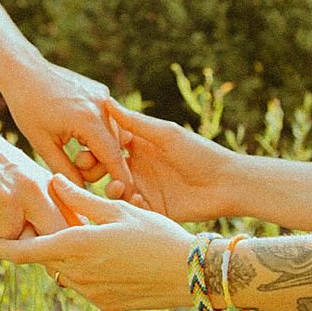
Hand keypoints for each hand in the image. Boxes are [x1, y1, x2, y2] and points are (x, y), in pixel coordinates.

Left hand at [0, 61, 134, 193]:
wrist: (23, 70)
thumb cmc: (27, 107)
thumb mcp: (43, 144)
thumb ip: (65, 170)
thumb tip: (81, 193)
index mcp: (89, 120)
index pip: (112, 158)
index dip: (119, 179)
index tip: (124, 196)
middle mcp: (103, 105)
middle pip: (115, 148)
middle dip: (100, 164)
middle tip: (76, 165)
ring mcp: (104, 96)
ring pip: (114, 134)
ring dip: (100, 148)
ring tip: (76, 151)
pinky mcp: (101, 91)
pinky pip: (109, 119)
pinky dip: (99, 133)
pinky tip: (79, 134)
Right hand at [0, 120, 66, 261]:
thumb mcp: (25, 174)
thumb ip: (46, 200)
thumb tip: (64, 237)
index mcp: (46, 183)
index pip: (70, 222)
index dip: (66, 244)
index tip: (57, 255)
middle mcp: (30, 190)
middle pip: (50, 237)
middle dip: (40, 252)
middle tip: (27, 256)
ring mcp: (5, 198)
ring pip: (11, 242)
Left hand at [0, 174, 194, 310]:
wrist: (191, 274)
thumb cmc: (157, 234)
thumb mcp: (119, 209)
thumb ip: (81, 198)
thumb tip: (53, 182)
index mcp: (78, 247)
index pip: (24, 251)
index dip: (2, 245)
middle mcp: (79, 275)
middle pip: (43, 261)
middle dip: (37, 245)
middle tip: (38, 223)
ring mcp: (92, 294)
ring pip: (63, 273)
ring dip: (62, 257)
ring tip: (77, 235)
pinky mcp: (106, 305)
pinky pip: (84, 285)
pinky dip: (84, 270)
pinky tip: (105, 255)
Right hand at [98, 98, 235, 223]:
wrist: (228, 184)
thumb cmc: (201, 153)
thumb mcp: (166, 135)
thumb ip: (136, 123)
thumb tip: (108, 101)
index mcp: (140, 147)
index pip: (109, 146)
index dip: (94, 148)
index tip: (83, 150)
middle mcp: (139, 168)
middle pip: (107, 169)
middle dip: (95, 172)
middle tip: (90, 173)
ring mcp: (145, 189)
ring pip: (116, 191)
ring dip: (111, 189)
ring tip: (118, 188)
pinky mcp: (154, 209)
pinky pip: (133, 209)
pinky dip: (131, 205)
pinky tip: (139, 201)